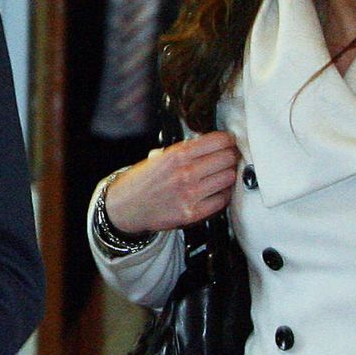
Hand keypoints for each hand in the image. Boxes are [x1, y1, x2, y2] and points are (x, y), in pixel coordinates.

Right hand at [104, 131, 237, 233]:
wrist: (124, 208)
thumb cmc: (141, 181)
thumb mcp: (159, 157)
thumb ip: (184, 151)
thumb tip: (212, 145)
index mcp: (177, 155)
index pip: (218, 141)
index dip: (228, 140)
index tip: (229, 142)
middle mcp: (185, 173)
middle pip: (227, 158)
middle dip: (231, 157)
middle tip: (229, 158)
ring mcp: (190, 194)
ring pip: (228, 178)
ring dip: (229, 175)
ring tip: (223, 174)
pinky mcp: (192, 213)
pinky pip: (221, 200)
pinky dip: (223, 194)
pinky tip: (217, 191)